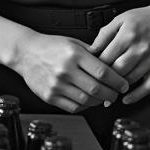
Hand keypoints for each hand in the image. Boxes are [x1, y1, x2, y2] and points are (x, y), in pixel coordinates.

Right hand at [13, 30, 128, 112]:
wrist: (25, 52)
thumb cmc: (50, 46)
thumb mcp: (73, 43)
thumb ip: (93, 54)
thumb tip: (114, 67)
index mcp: (73, 54)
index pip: (103, 72)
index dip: (118, 81)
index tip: (123, 85)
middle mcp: (65, 70)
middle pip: (97, 89)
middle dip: (112, 94)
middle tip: (116, 93)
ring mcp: (56, 85)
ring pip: (87, 101)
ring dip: (100, 102)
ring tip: (103, 97)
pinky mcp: (50, 96)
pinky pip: (74, 107)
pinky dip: (85, 106)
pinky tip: (87, 100)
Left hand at [88, 0, 149, 104]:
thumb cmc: (144, 18)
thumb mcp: (120, 19)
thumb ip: (104, 34)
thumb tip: (91, 50)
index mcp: (127, 36)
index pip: (106, 57)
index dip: (95, 66)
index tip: (89, 71)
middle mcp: (139, 49)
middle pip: (117, 70)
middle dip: (104, 79)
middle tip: (95, 84)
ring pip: (130, 80)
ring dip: (117, 87)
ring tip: (106, 91)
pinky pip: (148, 87)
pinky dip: (136, 96)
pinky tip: (126, 99)